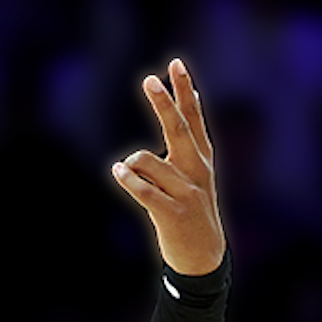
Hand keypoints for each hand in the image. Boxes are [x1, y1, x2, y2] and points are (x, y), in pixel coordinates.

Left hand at [111, 60, 223, 279]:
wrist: (204, 258)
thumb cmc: (193, 210)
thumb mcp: (198, 172)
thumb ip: (191, 137)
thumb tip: (190, 96)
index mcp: (202, 158)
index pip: (193, 117)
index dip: (183, 91)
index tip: (174, 64)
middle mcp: (196, 171)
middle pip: (178, 128)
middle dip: (164, 103)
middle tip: (148, 79)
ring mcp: (185, 192)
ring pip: (149, 161)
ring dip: (131, 163)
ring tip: (125, 170)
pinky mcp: (172, 214)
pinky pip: (145, 191)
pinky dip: (129, 181)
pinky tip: (117, 172)